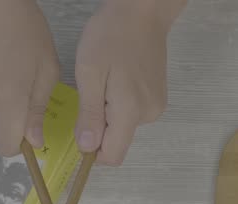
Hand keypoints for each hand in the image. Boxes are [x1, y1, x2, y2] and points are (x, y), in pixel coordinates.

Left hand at [75, 0, 184, 165]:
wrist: (142, 13)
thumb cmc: (111, 35)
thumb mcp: (89, 72)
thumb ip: (90, 114)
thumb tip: (87, 148)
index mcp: (130, 111)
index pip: (113, 155)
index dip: (92, 151)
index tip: (79, 128)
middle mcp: (148, 115)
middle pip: (117, 140)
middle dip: (99, 126)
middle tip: (91, 91)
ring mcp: (155, 106)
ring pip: (124, 126)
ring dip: (109, 112)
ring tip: (105, 79)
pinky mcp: (157, 98)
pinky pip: (132, 113)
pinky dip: (120, 103)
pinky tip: (117, 78)